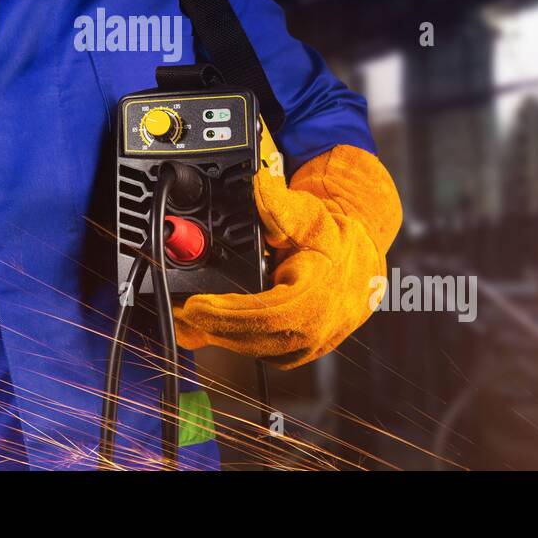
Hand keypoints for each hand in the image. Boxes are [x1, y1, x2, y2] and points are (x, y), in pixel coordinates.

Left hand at [173, 128, 400, 368]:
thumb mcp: (307, 212)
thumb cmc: (331, 235)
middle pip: (257, 339)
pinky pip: (265, 353)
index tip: (196, 307)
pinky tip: (213, 329)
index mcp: (320, 294)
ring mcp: (312, 344)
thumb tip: (258, 183)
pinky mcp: (303, 351)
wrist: (358, 256)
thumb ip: (277, 203)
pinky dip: (237, 342)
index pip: (268, 314)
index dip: (228, 314)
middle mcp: (319, 326)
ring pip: (258, 350)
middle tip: (179, 315)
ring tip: (187, 322)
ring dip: (221, 338)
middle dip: (213, 328)